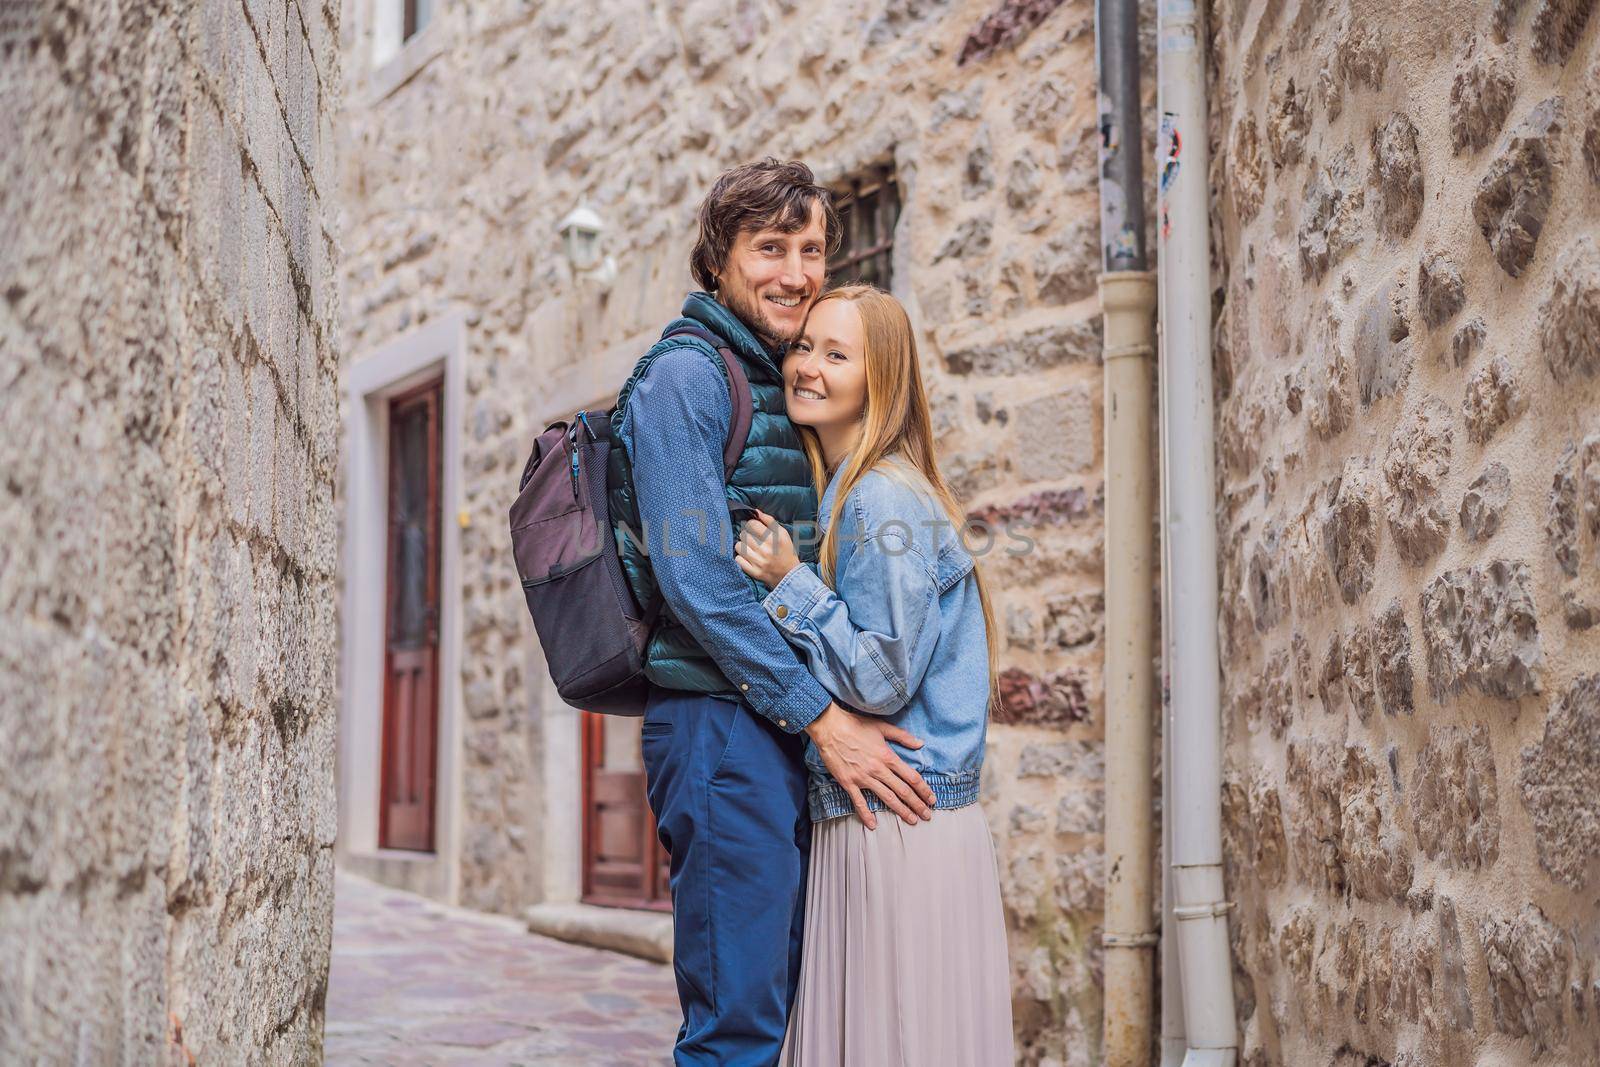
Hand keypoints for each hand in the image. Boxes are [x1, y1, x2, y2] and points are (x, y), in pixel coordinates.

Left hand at [734, 508, 801, 588]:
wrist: (789, 575)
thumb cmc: (786, 551)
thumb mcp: (783, 534)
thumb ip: (770, 521)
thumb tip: (756, 512)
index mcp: (774, 539)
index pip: (752, 524)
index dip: (751, 524)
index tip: (754, 528)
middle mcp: (766, 550)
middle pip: (744, 534)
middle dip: (747, 534)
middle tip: (753, 539)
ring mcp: (759, 562)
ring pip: (739, 546)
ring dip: (742, 545)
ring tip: (750, 547)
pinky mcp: (754, 572)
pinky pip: (738, 559)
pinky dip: (741, 557)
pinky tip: (748, 557)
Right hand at [804, 703, 935, 829]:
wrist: (830, 728)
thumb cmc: (855, 725)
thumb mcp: (882, 727)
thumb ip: (903, 736)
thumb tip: (921, 743)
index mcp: (888, 756)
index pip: (911, 777)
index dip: (924, 790)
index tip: (931, 799)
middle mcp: (878, 769)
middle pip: (903, 791)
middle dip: (917, 804)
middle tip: (927, 816)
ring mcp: (863, 777)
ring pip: (886, 798)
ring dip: (901, 810)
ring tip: (912, 820)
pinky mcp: (848, 782)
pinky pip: (859, 802)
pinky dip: (866, 814)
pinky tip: (873, 825)